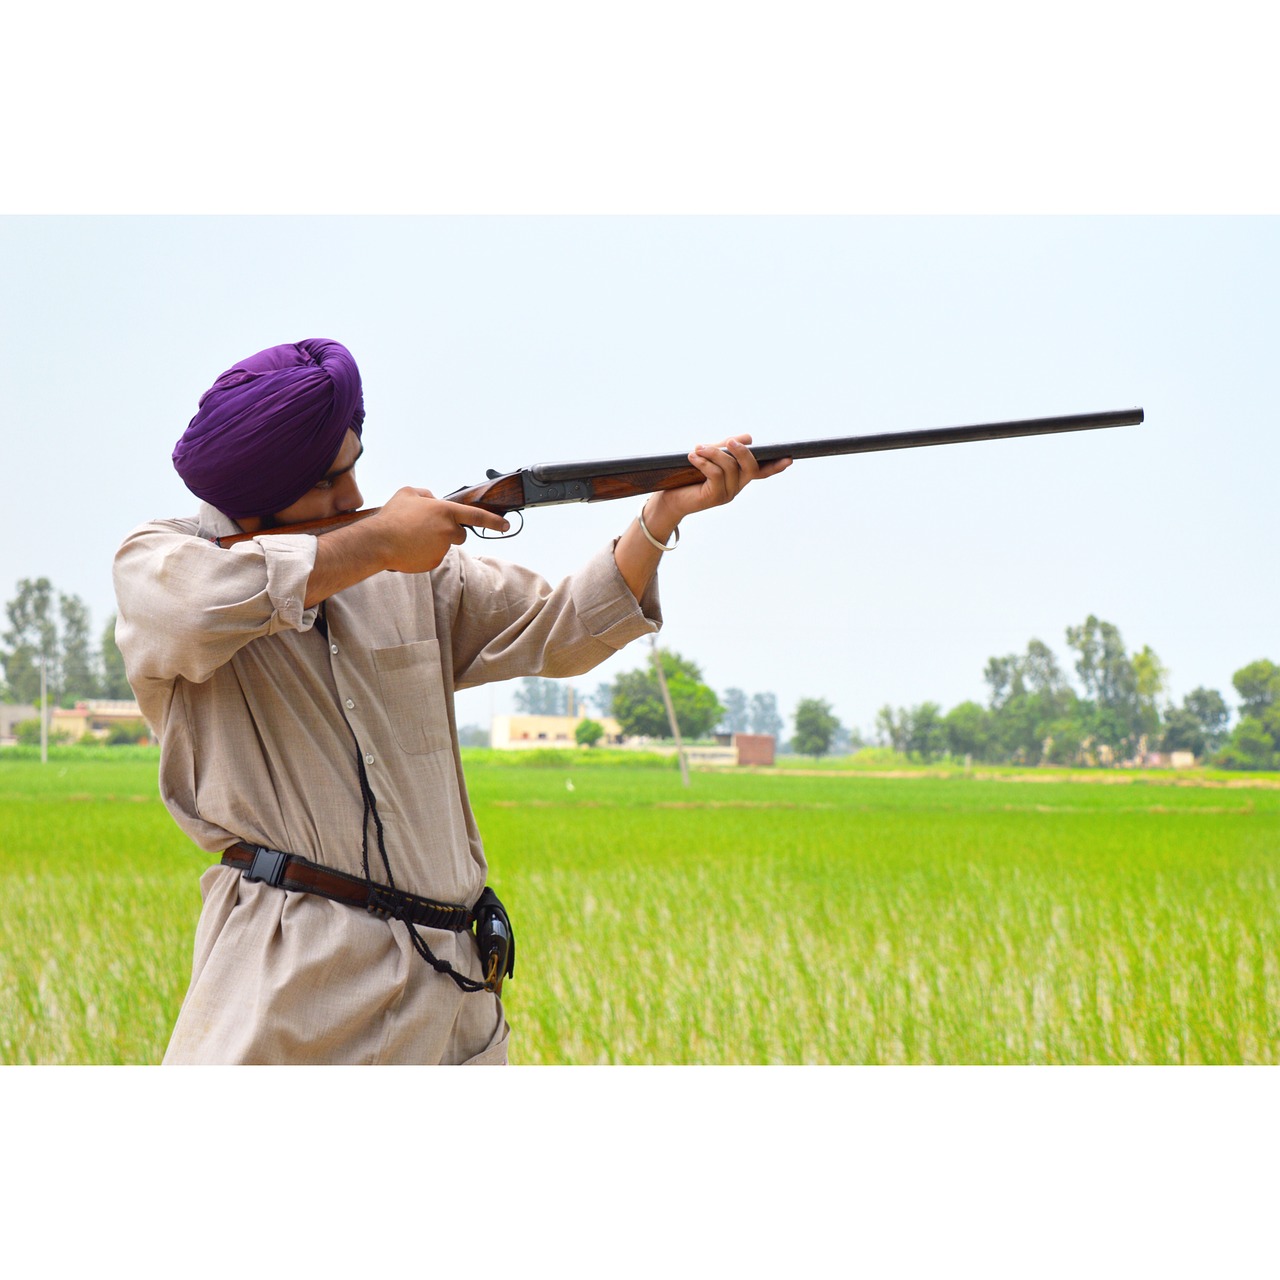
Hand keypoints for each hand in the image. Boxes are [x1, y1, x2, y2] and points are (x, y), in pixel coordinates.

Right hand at [367, 486, 509, 573]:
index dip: (493, 521)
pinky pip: (434, 557)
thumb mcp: (408, 493)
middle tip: (428, 529)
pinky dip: (425, 553)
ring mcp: (442, 548)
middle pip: (460, 534)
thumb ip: (426, 494)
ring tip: (412, 537)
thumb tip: (433, 499)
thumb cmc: (392, 516)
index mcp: (445, 511)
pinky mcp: (434, 562)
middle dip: (449, 532)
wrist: (379, 542)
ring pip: (444, 545)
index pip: (476, 516)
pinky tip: (410, 548)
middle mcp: (448, 530)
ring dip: (434, 542)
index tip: (507, 525)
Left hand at [644, 435, 791, 532]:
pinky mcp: (715, 497)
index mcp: (738, 476)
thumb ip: (726, 447)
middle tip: (729, 441)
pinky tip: (693, 457)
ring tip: (697, 449)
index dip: (775, 466)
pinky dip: (704, 462)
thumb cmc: (688, 475)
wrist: (669, 497)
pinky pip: (716, 474)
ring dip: (713, 453)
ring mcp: (728, 493)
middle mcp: (737, 486)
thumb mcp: (709, 455)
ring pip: (730, 467)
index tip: (789, 458)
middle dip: (742, 452)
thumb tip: (749, 438)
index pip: (761, 471)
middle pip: (750, 467)